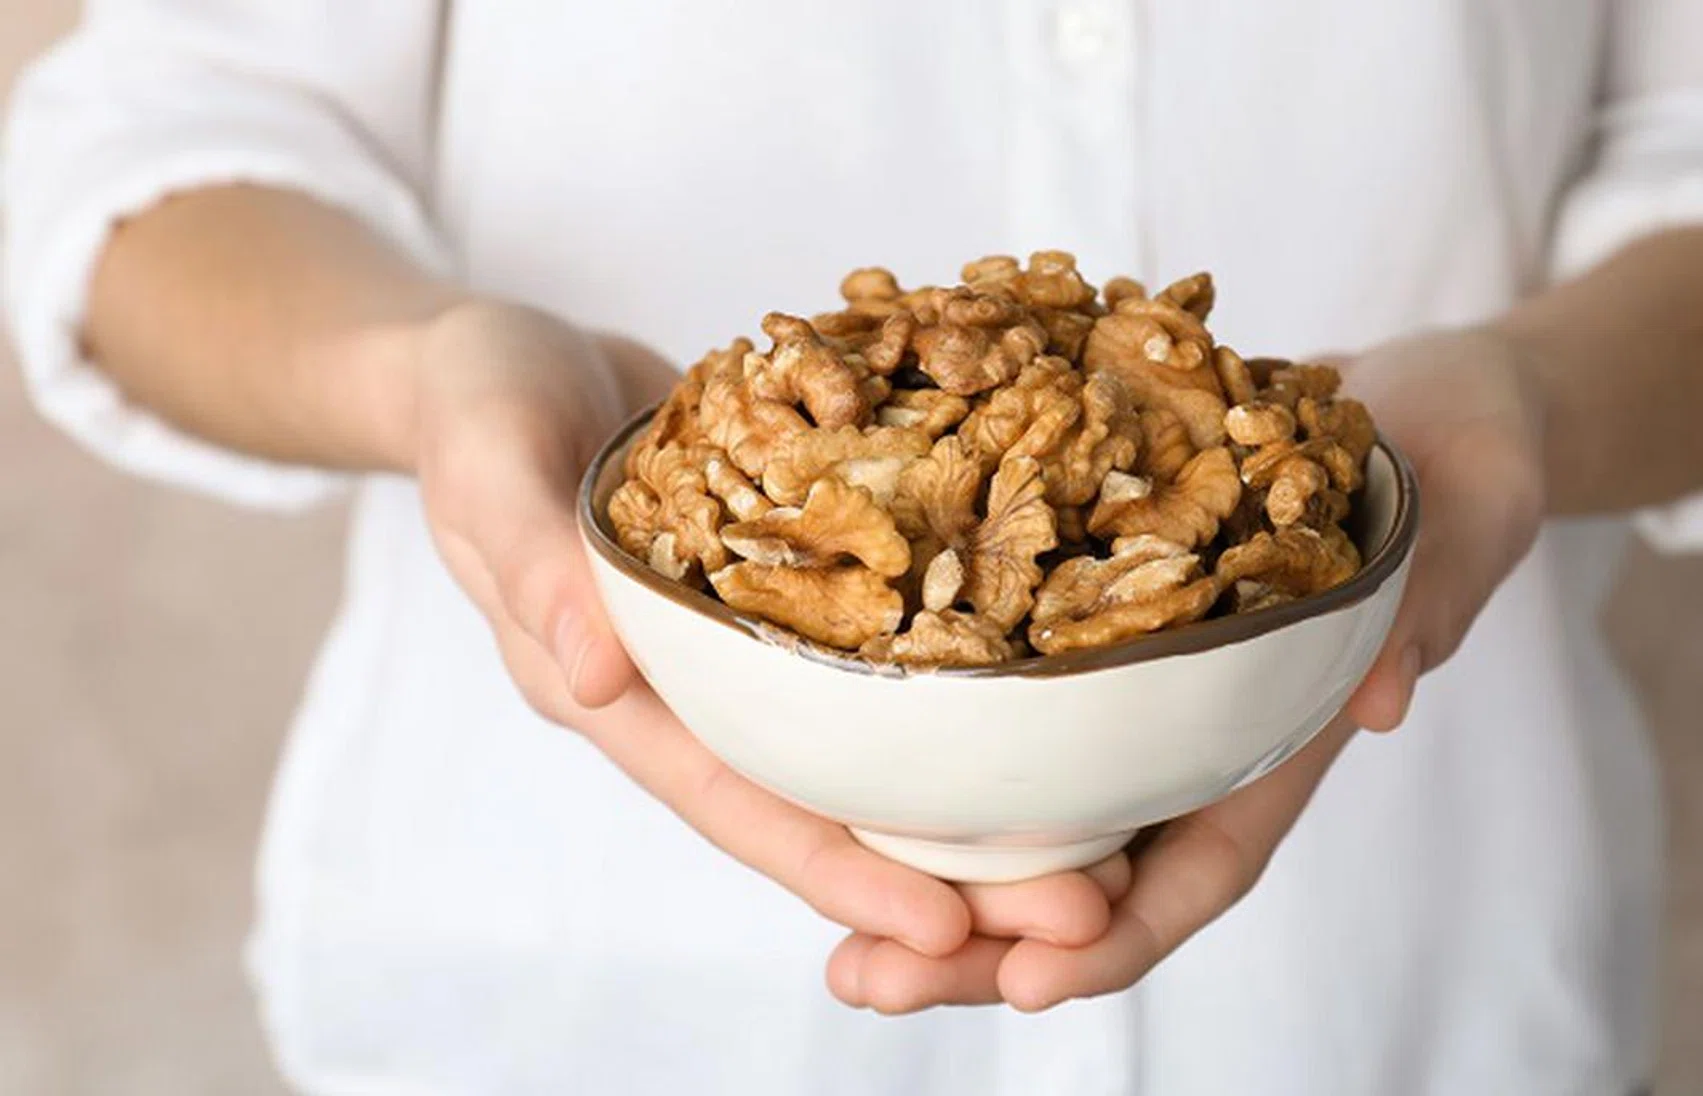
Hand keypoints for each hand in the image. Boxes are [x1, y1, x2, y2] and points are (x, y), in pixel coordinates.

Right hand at [406, 300, 1114, 957]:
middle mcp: (692, 694)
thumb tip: (593, 681)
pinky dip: (949, 699)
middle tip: (1081, 919)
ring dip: (969, 805)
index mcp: (618, 692)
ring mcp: (744, 649)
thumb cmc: (478, 406)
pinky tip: (1045, 715)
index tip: (945, 928)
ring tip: (1103, 844)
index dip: (835, 870)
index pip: (736, 804)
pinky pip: (874, 663)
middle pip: (826, 805)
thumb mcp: (489, 462)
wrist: (508, 358)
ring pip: (865, 751)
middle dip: (943, 872)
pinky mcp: (785, 594)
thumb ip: (533, 567)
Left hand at [827, 326, 1548, 1011]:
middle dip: (984, 945)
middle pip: (1092, 875)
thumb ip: (1435, 597)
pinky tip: (837, 773)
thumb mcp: (1468, 510)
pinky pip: (1004, 707)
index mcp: (1283, 732)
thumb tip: (1381, 696)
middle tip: (864, 987)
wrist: (1412, 392)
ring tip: (827, 937)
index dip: (1123, 937)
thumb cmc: (1460, 450)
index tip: (1031, 982)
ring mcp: (1136, 685)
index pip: (1206, 867)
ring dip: (933, 879)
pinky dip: (933, 756)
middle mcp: (1197, 731)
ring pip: (1030, 812)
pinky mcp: (1086, 619)